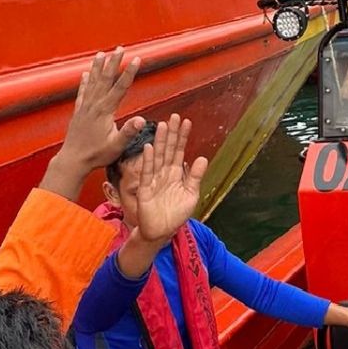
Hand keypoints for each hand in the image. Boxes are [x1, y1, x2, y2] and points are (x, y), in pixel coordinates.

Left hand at [40, 48, 143, 200]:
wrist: (72, 160)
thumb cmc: (95, 155)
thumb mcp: (116, 146)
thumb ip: (128, 132)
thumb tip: (142, 120)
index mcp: (105, 111)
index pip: (120, 87)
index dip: (129, 72)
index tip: (137, 59)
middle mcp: (94, 105)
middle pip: (106, 79)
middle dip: (114, 63)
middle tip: (120, 48)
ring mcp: (85, 107)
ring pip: (93, 82)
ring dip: (98, 67)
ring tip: (102, 54)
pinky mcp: (78, 112)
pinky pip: (82, 92)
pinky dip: (85, 81)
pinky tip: (85, 73)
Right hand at [134, 114, 208, 243]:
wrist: (161, 231)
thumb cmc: (176, 214)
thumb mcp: (191, 194)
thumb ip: (196, 177)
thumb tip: (203, 157)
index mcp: (176, 174)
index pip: (180, 151)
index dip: (183, 137)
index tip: (186, 122)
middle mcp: (165, 173)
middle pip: (168, 150)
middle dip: (171, 134)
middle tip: (174, 116)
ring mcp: (154, 179)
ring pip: (158, 157)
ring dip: (159, 142)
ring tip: (162, 126)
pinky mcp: (145, 189)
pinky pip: (147, 173)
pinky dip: (148, 161)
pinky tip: (149, 147)